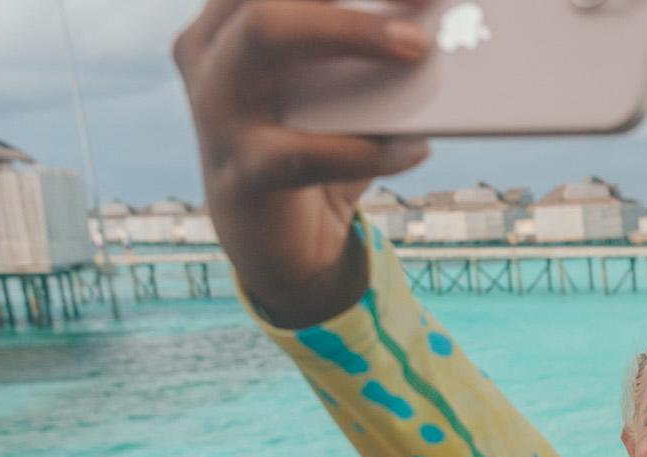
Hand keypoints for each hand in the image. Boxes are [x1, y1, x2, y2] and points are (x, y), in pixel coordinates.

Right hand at [173, 0, 434, 325]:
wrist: (279, 243)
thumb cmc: (316, 141)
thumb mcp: (339, 87)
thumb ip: (368, 47)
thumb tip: (435, 16)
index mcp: (232, 17)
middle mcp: (211, 48)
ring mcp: (216, 108)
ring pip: (267, 34)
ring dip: (350, 31)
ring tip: (418, 47)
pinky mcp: (241, 171)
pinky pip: (305, 150)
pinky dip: (370, 148)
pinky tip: (415, 147)